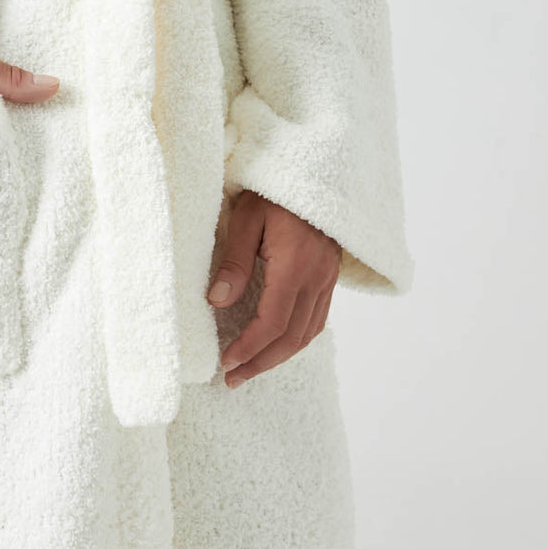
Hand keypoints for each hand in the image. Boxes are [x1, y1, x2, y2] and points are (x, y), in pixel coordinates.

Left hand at [208, 189, 341, 386]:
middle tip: (232, 379)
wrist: (314, 169)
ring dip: (280, 356)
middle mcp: (317, 278)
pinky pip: (318, 318)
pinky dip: (297, 338)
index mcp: (295, 266)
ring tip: (251, 369)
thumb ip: (233, 260)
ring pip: (309, 332)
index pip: (272, 323)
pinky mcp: (330, 275)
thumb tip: (217, 301)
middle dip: (261, 363)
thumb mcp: (245, 217)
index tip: (225, 363)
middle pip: (293, 338)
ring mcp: (328, 278)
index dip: (249, 348)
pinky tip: (278, 344)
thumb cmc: (272, 190)